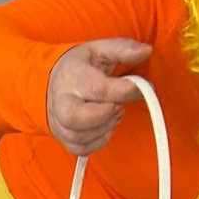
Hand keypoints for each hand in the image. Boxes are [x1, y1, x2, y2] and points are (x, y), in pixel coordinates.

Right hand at [45, 39, 152, 156]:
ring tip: (112, 111)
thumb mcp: (99, 50)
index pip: (100, 89)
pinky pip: (85, 148)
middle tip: (119, 105)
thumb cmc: (78, 67)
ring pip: (84, 137)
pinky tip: (105, 124)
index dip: (126, 91)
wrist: (51, 85)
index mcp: (72, 77)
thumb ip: (123, 49)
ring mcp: (60, 125)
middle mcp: (61, 103)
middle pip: (79, 119)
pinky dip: (101, 139)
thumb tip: (146, 51)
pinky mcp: (65, 140)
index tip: (145, 88)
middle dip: (107, 114)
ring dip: (107, 126)